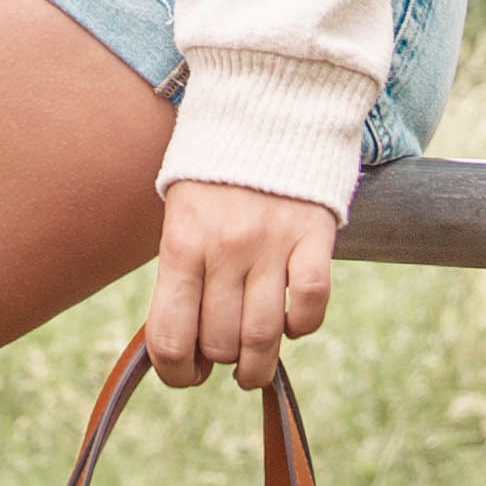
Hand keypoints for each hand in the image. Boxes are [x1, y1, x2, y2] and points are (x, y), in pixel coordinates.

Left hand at [144, 177, 338, 391]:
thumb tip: (184, 346)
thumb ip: (181, 275)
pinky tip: (291, 322)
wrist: (266, 110)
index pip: (171, 336)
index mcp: (181, 244)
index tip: (186, 375)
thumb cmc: (214, 175)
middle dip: (219, 362)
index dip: (176, 373)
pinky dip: (302, 325)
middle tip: (222, 358)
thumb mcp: (179, 217)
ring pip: (263, 336)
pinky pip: (311, 303)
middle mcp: (225, 248)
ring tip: (253, 367)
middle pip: (220, 342)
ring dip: (257, 365)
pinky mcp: (314, 236)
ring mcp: (272, 243)